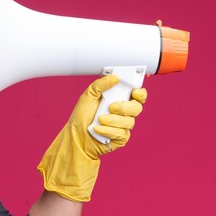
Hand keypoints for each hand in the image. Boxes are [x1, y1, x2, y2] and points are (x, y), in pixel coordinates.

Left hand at [37, 75, 147, 201]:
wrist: (75, 135)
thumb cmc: (82, 116)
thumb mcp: (88, 96)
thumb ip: (100, 85)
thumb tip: (115, 77)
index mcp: (120, 100)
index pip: (137, 96)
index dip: (140, 94)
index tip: (135, 92)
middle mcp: (124, 113)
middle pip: (136, 108)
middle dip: (125, 107)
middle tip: (111, 107)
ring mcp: (124, 126)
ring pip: (129, 122)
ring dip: (112, 120)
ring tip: (99, 119)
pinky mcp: (121, 138)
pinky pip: (122, 133)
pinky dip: (108, 131)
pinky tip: (98, 129)